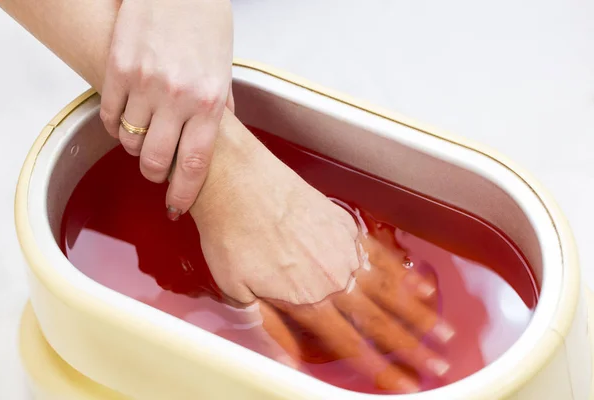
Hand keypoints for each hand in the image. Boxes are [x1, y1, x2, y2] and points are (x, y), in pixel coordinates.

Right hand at [100, 0, 233, 217]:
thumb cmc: (207, 25)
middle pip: (157, 161)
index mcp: (210, 102)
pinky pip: (110, 115)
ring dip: (136, 147)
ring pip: (130, 140)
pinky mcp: (118, 68)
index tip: (176, 206)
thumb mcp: (223, 71)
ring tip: (144, 135)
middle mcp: (177, 97)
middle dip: (155, 174)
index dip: (184, 192)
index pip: (196, 163)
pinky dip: (116, 126)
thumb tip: (215, 141)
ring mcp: (145, 83)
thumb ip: (220, 109)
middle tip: (156, 170)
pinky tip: (126, 118)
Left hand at [191, 112, 453, 392]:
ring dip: (419, 315)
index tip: (403, 385)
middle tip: (438, 365)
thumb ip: (268, 329)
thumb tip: (288, 364)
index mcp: (306, 299)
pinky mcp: (346, 227)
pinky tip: (421, 285)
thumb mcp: (236, 290)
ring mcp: (344, 251)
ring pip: (390, 291)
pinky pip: (382, 256)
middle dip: (411, 349)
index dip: (380, 369)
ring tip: (443, 333)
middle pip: (380, 322)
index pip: (351, 344)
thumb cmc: (232, 233)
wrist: (237, 180)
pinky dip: (405, 274)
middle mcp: (333, 278)